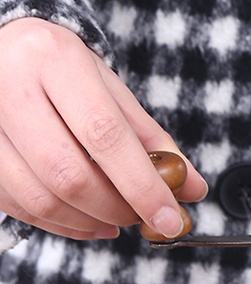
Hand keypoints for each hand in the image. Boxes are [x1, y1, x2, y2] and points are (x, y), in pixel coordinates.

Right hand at [0, 18, 206, 239]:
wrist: (6, 53)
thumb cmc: (66, 76)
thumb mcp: (114, 95)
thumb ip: (155, 144)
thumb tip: (193, 189)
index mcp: (56, 62)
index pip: (105, 136)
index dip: (143, 187)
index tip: (171, 220)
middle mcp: (10, 86)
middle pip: (70, 174)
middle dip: (116, 209)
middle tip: (140, 216)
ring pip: (41, 198)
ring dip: (90, 222)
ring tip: (116, 219)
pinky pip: (20, 207)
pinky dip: (63, 226)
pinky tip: (89, 222)